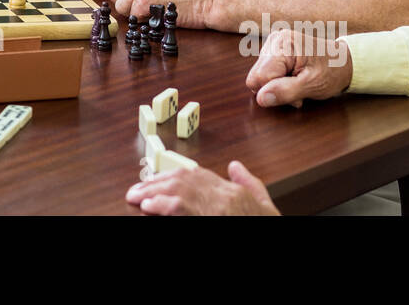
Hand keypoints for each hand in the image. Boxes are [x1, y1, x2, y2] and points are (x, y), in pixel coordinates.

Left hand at [126, 163, 279, 214]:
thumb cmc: (264, 222)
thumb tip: (235, 165)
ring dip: (153, 192)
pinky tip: (148, 206)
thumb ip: (248, 183)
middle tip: (136, 189)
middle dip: (157, 183)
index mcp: (233, 191)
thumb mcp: (263, 203)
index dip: (172, 176)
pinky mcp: (211, 218)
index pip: (197, 175)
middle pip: (183, 180)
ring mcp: (217, 207)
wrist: (273, 244)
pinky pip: (182, 208)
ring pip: (179, 191)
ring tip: (136, 197)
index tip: (155, 180)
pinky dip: (162, 205)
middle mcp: (224, 195)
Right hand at [245, 28, 352, 107]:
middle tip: (298, 88)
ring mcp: (273, 44)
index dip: (275, 90)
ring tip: (298, 82)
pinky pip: (265, 72)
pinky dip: (279, 79)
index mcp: (283, 44)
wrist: (343, 61)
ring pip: (260, 75)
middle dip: (276, 88)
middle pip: (257, 76)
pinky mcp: (274, 50)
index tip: (296, 91)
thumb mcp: (312, 85)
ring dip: (278, 85)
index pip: (259, 77)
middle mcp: (274, 40)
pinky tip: (294, 78)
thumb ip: (285, 92)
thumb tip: (260, 98)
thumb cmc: (332, 71)